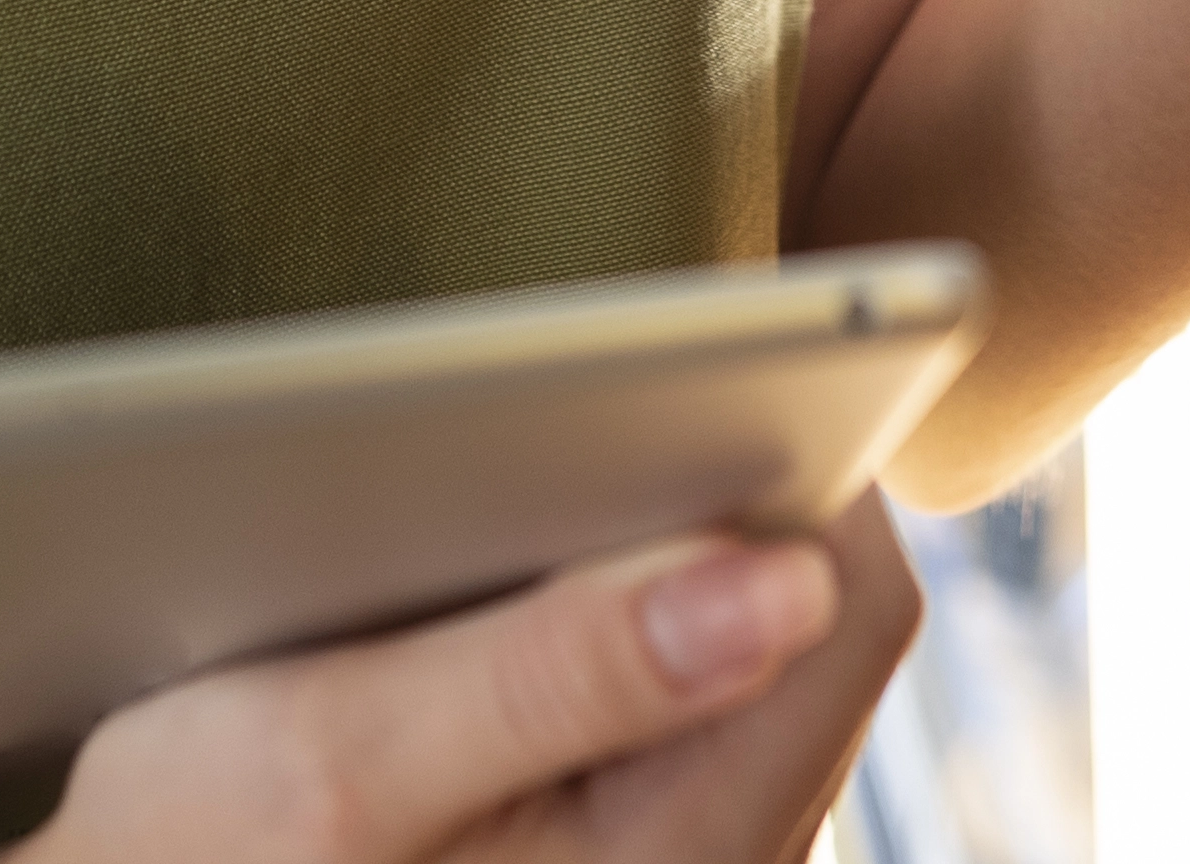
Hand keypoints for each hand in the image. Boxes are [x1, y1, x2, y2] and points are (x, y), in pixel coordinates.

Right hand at [35, 500, 916, 863]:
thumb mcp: (338, 761)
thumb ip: (561, 669)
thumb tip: (779, 580)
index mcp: (678, 852)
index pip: (851, 608)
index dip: (792, 460)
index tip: (681, 373)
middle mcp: (715, 858)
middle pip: (815, 613)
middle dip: (713, 492)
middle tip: (568, 431)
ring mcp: (680, 849)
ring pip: (752, 636)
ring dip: (654, 548)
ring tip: (511, 517)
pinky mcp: (631, 825)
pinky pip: (686, 677)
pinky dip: (614, 604)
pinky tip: (497, 594)